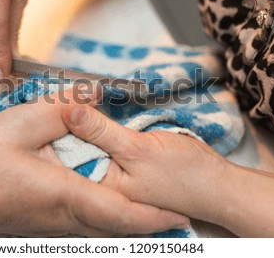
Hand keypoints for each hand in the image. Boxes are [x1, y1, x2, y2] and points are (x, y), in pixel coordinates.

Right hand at [0, 89, 187, 236]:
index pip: (121, 213)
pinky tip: (108, 200)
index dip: (154, 218)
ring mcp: (55, 224)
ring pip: (102, 227)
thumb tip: (94, 95)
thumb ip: (65, 108)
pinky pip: (84, 223)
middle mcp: (66, 217)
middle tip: (175, 216)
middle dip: (149, 223)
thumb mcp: (23, 122)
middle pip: (117, 226)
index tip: (180, 217)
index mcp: (66, 194)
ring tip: (152, 211)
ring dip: (129, 220)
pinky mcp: (45, 223)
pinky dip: (106, 215)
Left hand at [62, 103, 232, 224]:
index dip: (59, 125)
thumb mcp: (138, 149)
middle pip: (77, 144)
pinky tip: (98, 107)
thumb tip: (70, 111)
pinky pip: (108, 137)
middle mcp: (103, 178)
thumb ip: (101, 131)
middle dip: (74, 118)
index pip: (66, 153)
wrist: (217, 183)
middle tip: (68, 90)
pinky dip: (105, 122)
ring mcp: (115, 168)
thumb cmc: (184, 174)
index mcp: (100, 183)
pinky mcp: (127, 158)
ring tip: (81, 94)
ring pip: (93, 138)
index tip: (55, 99)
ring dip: (90, 118)